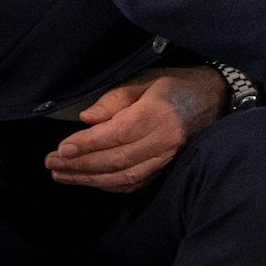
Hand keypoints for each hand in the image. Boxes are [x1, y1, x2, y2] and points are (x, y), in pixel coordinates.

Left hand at [43, 66, 226, 192]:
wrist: (214, 98)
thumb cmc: (174, 85)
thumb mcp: (145, 80)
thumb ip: (115, 99)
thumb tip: (86, 119)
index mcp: (157, 113)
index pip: (118, 133)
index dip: (88, 143)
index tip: (61, 148)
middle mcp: (163, 139)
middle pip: (116, 159)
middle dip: (80, 164)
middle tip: (51, 163)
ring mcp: (166, 156)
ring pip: (123, 175)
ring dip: (89, 178)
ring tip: (62, 174)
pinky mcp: (165, 166)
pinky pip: (134, 183)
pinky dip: (109, 185)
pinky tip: (89, 181)